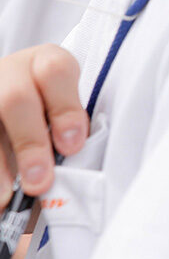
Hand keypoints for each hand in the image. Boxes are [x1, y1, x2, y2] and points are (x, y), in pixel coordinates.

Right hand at [0, 45, 87, 195]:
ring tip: (7, 196)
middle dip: (30, 143)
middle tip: (40, 181)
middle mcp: (9, 71)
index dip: (65, 109)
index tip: (72, 146)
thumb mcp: (61, 105)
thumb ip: (67, 124)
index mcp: (43, 62)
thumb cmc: (46, 108)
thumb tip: (72, 164)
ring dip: (0, 163)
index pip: (55, 71)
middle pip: (15, 99)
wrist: (12, 97)